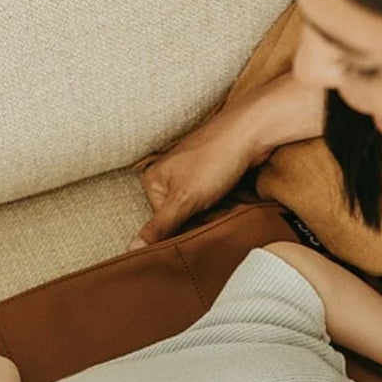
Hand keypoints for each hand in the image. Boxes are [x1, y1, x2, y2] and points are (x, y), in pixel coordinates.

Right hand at [128, 106, 260, 249]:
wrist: (251, 132)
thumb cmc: (215, 159)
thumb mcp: (184, 200)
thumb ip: (159, 227)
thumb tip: (130, 250)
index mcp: (153, 181)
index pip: (165, 225)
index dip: (188, 226)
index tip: (202, 215)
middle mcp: (167, 176)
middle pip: (184, 217)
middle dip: (204, 217)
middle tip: (220, 203)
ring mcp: (189, 173)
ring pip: (202, 210)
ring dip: (218, 210)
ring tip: (229, 195)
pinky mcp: (209, 172)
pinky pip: (214, 199)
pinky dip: (226, 201)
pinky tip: (234, 192)